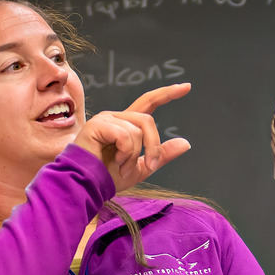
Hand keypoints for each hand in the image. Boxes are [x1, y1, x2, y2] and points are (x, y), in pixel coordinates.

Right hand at [73, 83, 192, 192]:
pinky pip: (125, 135)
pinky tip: (115, 161)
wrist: (88, 186)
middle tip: (149, 165)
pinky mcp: (97, 125)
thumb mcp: (141, 167)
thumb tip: (186, 143)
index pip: (149, 103)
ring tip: (121, 166)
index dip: (167, 94)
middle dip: (153, 145)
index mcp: (126, 125)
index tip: (187, 87)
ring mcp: (106, 119)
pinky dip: (125, 152)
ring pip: (137, 130)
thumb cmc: (108, 177)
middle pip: (148, 120)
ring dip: (134, 154)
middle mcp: (116, 117)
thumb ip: (161, 154)